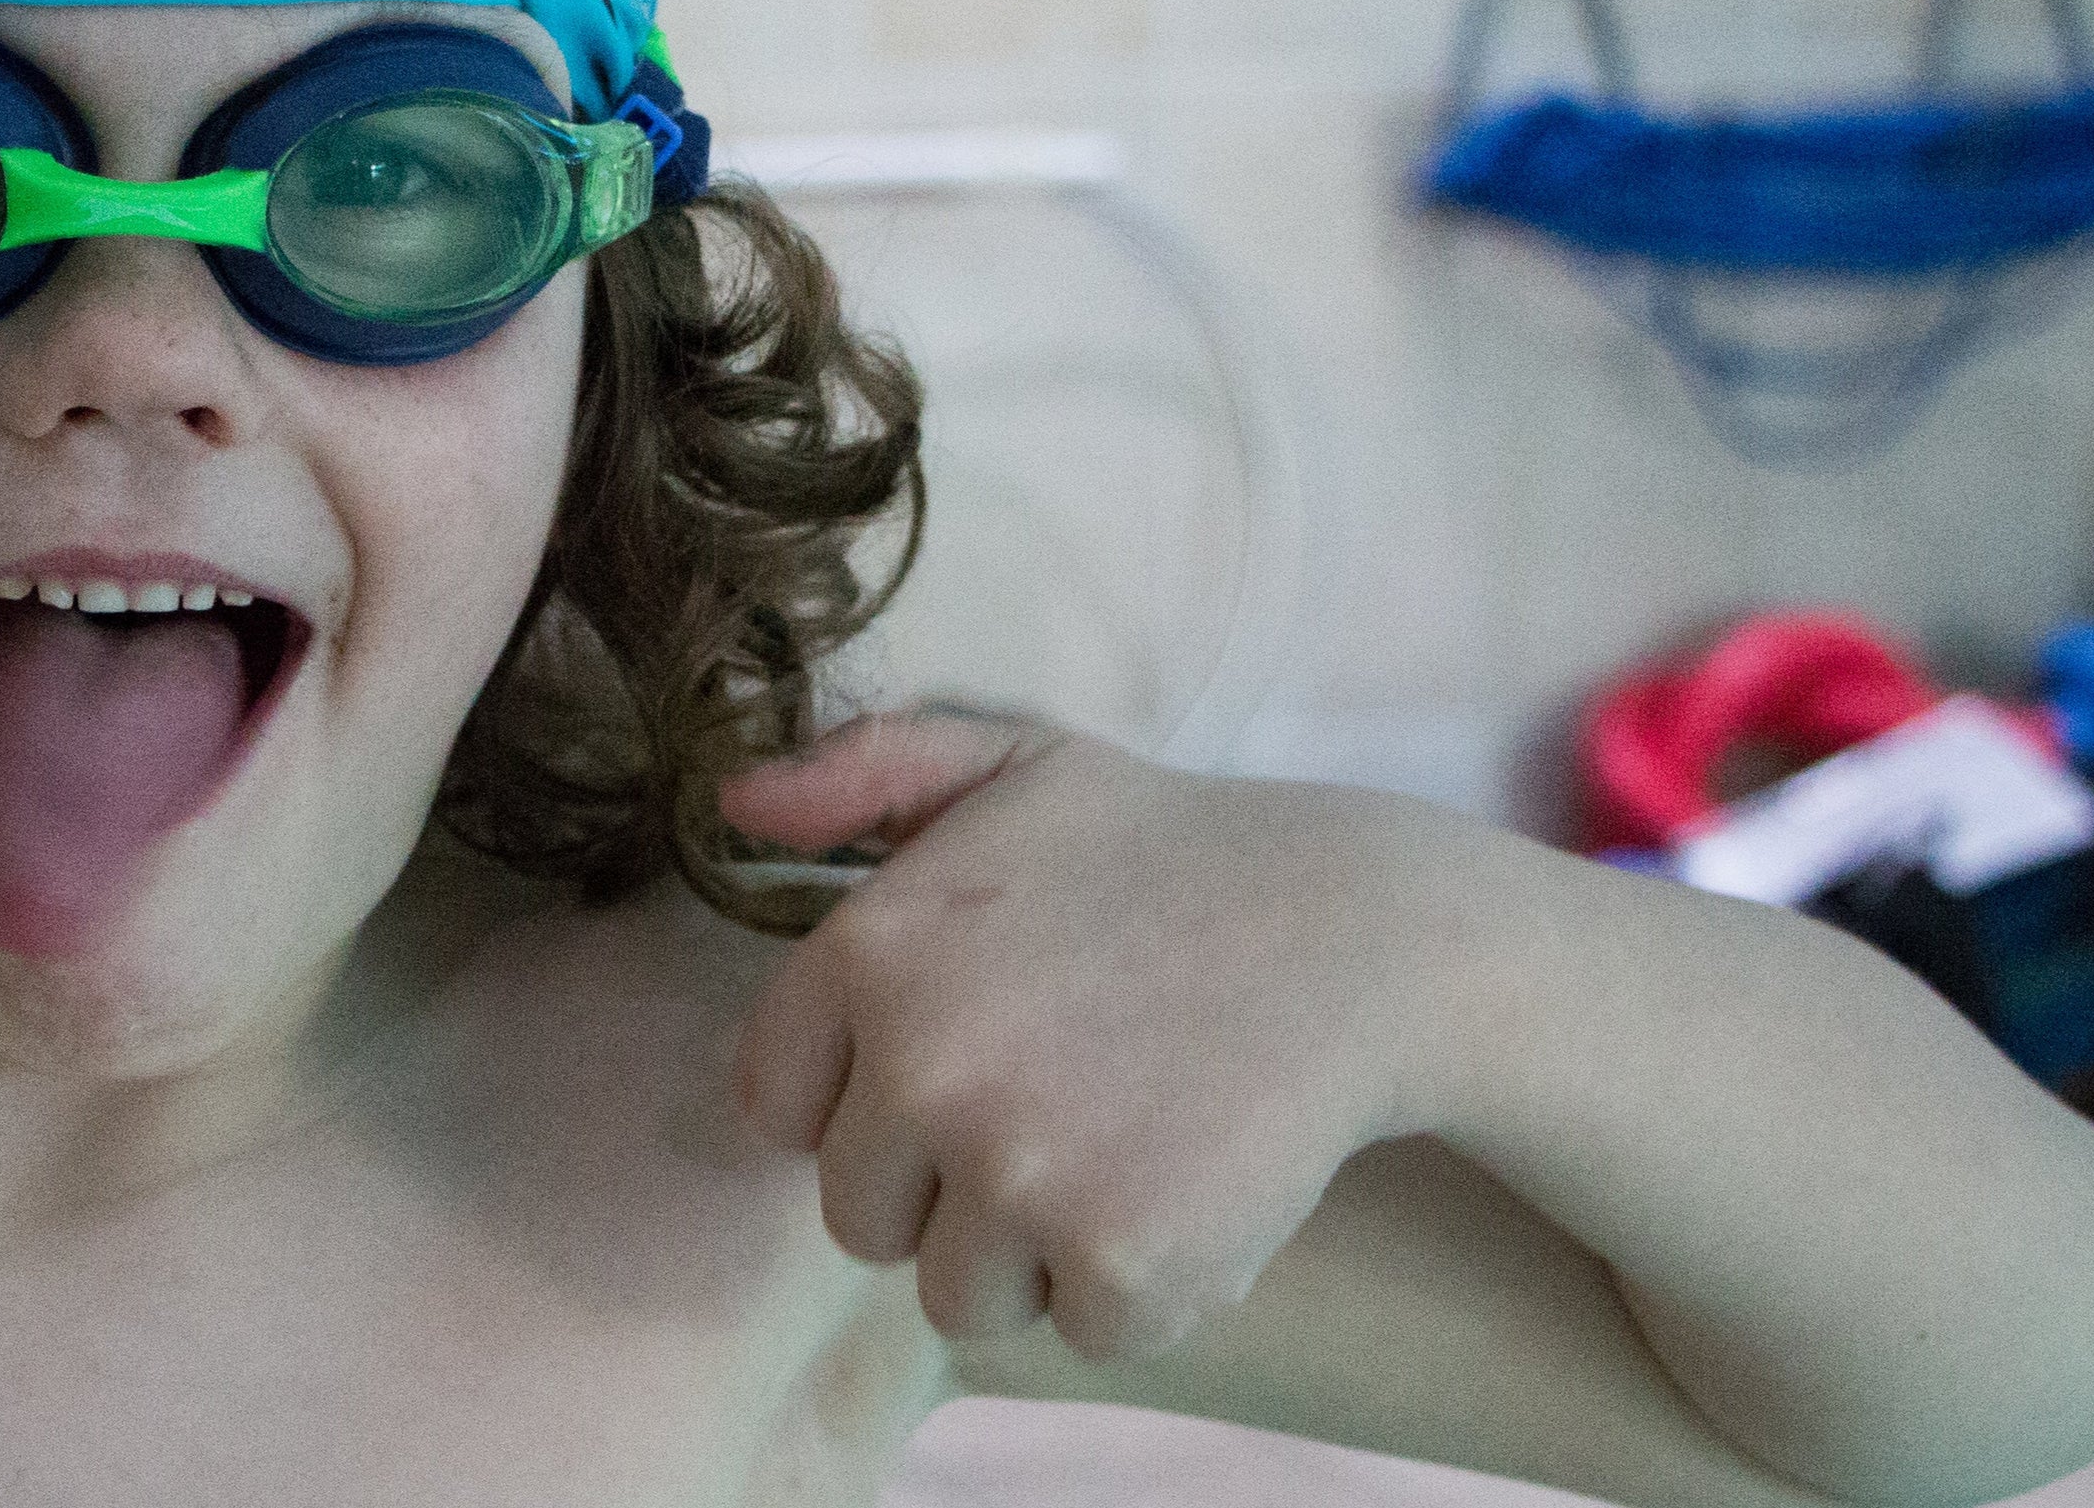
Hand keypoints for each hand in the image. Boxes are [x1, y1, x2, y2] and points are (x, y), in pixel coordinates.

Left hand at [722, 706, 1490, 1361]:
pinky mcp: (1121, 1262)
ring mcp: (1018, 1171)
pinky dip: (1136, 1286)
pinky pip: (1079, 1329)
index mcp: (866, 955)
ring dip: (1033, 1250)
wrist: (1359, 934)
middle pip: (862, 1218)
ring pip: (959, 1291)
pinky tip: (1188, 1184)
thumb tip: (734, 802)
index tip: (952, 1069)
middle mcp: (920, 1067)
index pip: (777, 1109)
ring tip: (1123, 1140)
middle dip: (946, 1186)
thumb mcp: (1007, 764)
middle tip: (1060, 1102)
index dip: (861, 1104)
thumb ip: (861, 773)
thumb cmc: (1166, 852)